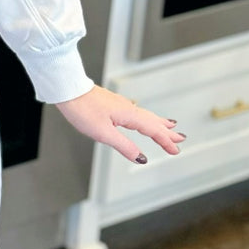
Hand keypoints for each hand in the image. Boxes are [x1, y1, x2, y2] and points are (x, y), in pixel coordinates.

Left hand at [54, 85, 185, 163]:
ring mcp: (120, 104)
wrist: (67, 90)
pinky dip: (145, 117)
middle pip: (152, 121)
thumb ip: (124, 146)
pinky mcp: (112, 103)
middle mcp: (127, 107)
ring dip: (158, 122)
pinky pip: (136, 112)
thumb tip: (141, 158)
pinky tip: (141, 118)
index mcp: (129, 115)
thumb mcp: (103, 134)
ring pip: (145, 115)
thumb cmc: (82, 109)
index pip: (153, 130)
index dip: (165, 141)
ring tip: (169, 126)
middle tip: (180, 138)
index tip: (176, 150)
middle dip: (166, 131)